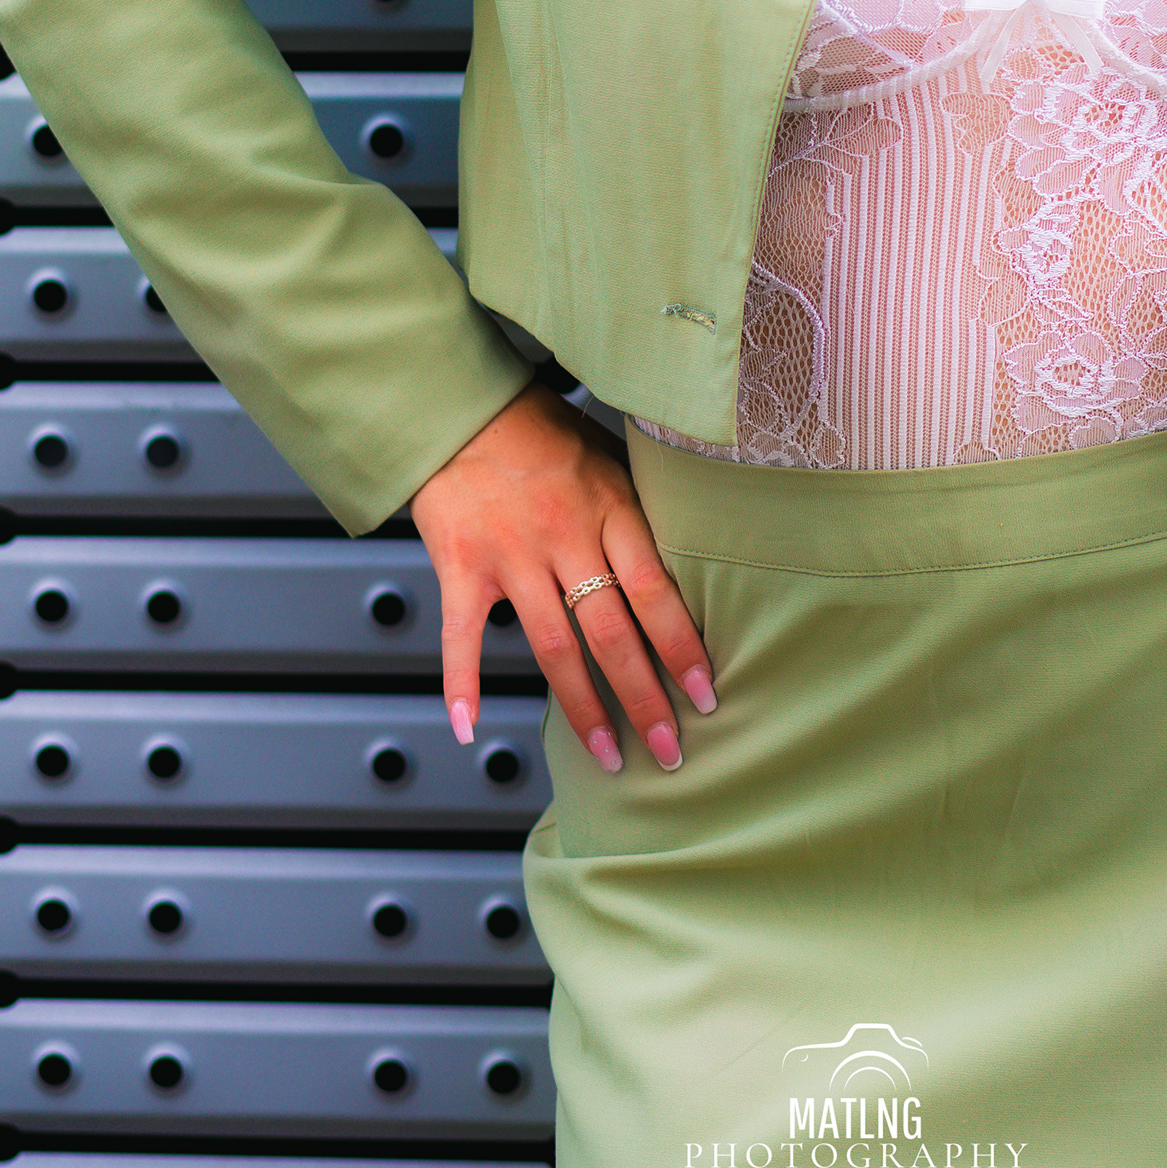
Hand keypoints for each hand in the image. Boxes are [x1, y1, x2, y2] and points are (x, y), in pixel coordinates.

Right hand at [409, 384, 716, 774]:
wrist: (463, 411)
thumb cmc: (544, 436)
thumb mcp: (610, 458)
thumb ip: (641, 513)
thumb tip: (694, 566)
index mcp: (610, 507)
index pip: (655, 589)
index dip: (681, 646)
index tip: (706, 694)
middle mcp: (563, 535)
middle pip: (610, 631)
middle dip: (643, 697)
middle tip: (670, 751)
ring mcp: (510, 555)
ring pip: (552, 647)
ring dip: (581, 709)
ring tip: (608, 757)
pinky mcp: (461, 566)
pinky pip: (461, 635)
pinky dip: (460, 683)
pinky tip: (466, 728)